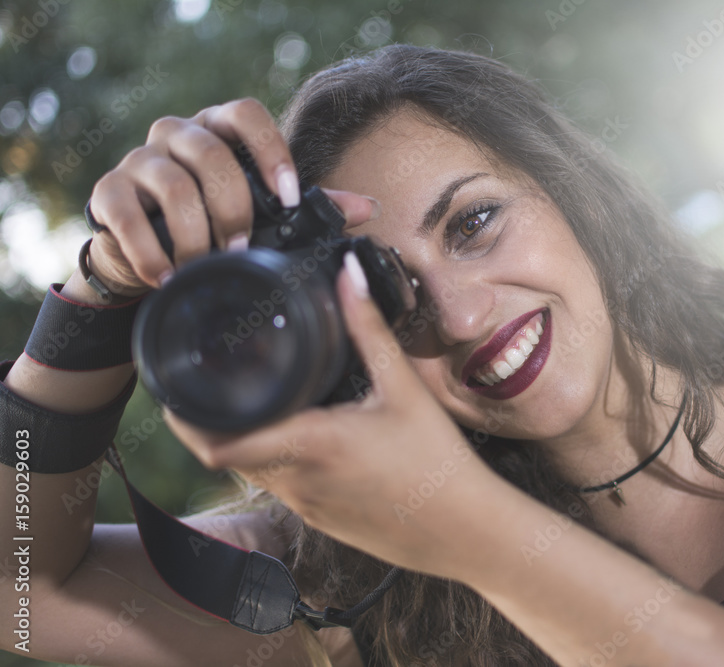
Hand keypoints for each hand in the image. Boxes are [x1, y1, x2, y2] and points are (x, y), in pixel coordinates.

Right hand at [84, 98, 374, 296]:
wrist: (151, 255)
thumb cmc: (217, 224)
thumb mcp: (266, 214)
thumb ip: (313, 208)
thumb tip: (367, 208)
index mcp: (220, 131)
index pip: (245, 113)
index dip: (270, 150)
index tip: (290, 197)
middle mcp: (177, 134)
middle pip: (210, 153)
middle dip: (233, 207)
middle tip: (240, 249)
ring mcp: (139, 159)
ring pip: (171, 182)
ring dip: (195, 234)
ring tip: (206, 265)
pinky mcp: (107, 191)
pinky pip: (127, 215)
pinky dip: (152, 253)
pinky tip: (168, 276)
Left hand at [165, 254, 498, 575]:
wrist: (466, 531)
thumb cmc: (438, 463)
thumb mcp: (404, 389)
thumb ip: (369, 330)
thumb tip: (349, 274)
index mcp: (308, 444)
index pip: (215, 442)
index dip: (183, 417)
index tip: (174, 384)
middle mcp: (295, 481)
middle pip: (219, 456)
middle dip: (202, 422)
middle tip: (201, 383)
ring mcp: (305, 506)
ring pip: (250, 471)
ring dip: (239, 440)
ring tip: (247, 400)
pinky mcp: (320, 521)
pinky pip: (278, 487)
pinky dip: (270, 459)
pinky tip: (295, 435)